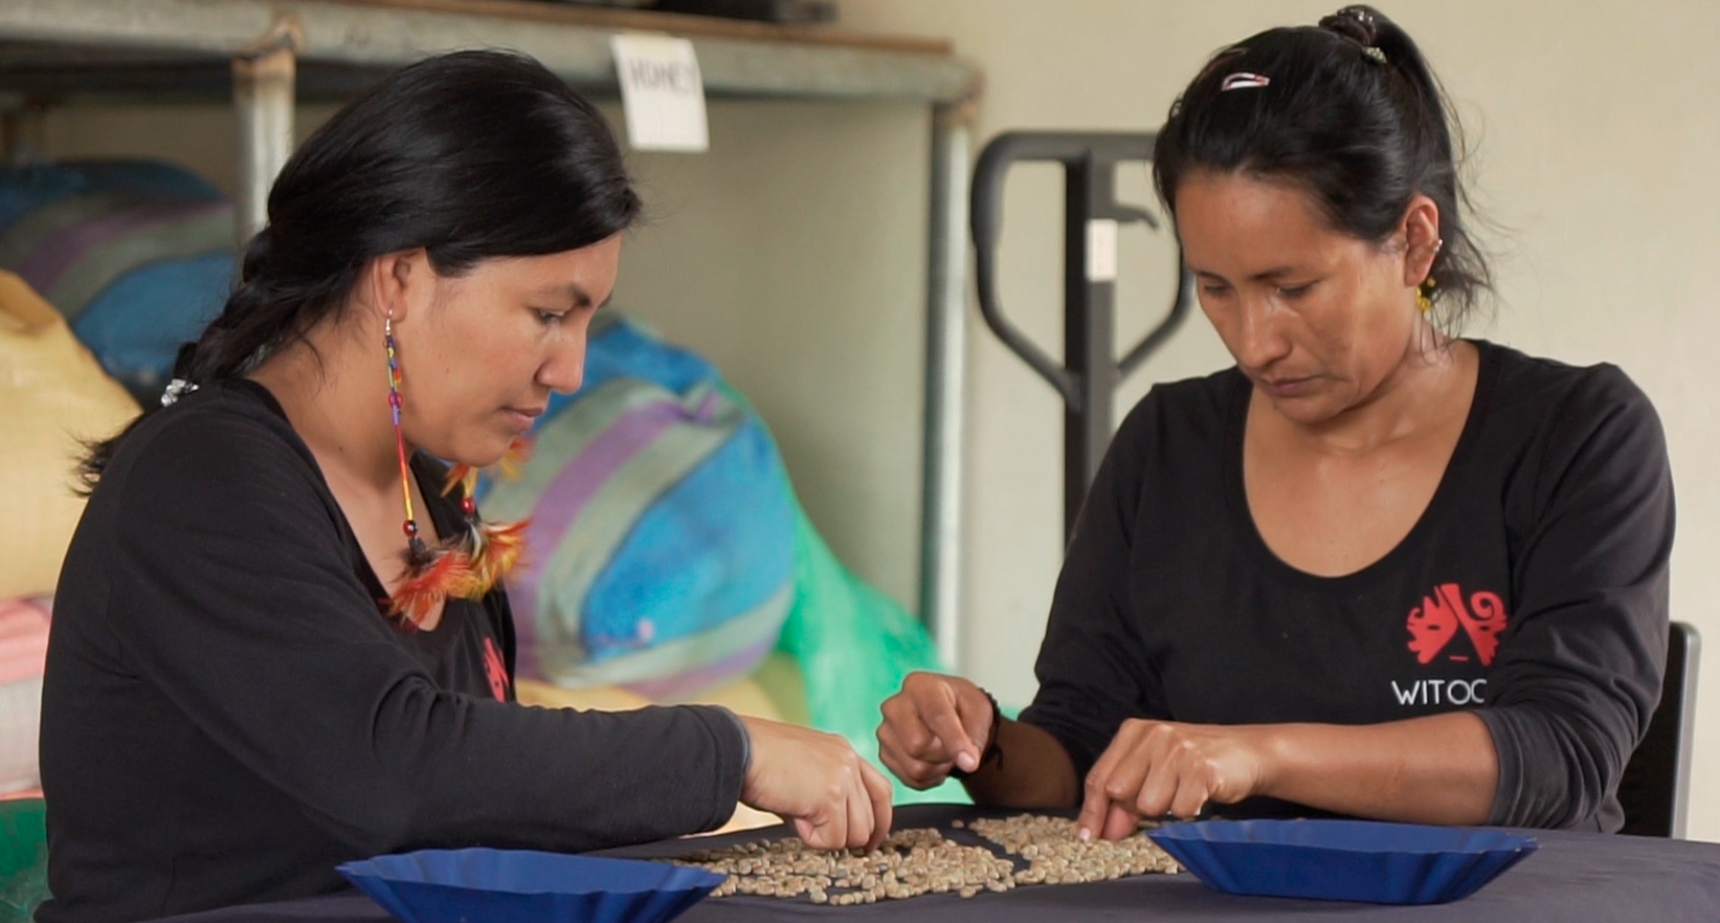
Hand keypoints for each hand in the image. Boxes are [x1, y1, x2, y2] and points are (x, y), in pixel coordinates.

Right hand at [738, 716, 893, 850]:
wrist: (736, 749)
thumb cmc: (757, 760)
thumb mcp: (802, 768)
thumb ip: (825, 791)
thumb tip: (834, 830)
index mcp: (844, 751)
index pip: (881, 791)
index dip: (878, 821)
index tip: (868, 841)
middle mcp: (849, 761)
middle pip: (870, 820)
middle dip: (844, 836)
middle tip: (811, 828)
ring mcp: (843, 777)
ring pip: (855, 834)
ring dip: (825, 836)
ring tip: (796, 813)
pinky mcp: (831, 796)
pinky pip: (833, 839)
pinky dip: (811, 838)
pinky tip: (792, 815)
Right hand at [876, 671, 995, 788]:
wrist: (948, 714)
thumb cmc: (962, 708)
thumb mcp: (979, 711)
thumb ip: (974, 735)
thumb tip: (967, 763)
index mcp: (920, 686)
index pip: (935, 716)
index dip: (955, 742)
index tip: (971, 763)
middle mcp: (895, 705)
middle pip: (918, 744)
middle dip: (945, 754)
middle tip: (958, 747)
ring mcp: (885, 730)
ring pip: (915, 766)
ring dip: (939, 768)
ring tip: (945, 753)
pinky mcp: (884, 753)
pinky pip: (909, 778)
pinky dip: (929, 777)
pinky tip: (934, 761)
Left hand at [1077, 719, 1270, 839]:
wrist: (1248, 752)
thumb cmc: (1195, 763)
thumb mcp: (1154, 771)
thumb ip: (1125, 797)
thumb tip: (1100, 831)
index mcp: (1134, 732)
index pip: (1100, 776)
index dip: (1092, 810)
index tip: (1086, 837)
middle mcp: (1153, 736)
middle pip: (1118, 792)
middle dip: (1134, 807)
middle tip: (1162, 797)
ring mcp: (1177, 749)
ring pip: (1148, 805)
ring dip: (1166, 809)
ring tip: (1184, 791)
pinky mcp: (1201, 768)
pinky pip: (1180, 810)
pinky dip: (1190, 812)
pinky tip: (1200, 794)